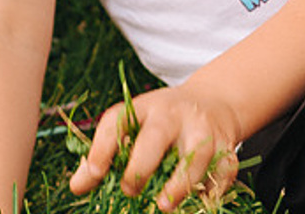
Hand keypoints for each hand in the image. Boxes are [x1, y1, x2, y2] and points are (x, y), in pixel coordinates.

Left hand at [69, 84, 242, 211]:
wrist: (214, 100)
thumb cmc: (163, 121)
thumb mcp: (135, 125)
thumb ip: (106, 153)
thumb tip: (78, 186)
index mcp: (146, 108)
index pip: (118, 121)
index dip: (101, 148)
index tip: (92, 175)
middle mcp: (175, 114)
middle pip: (158, 134)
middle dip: (142, 165)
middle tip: (131, 189)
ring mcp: (204, 128)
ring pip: (197, 154)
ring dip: (181, 183)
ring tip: (164, 205)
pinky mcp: (227, 145)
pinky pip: (224, 169)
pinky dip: (213, 190)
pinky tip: (198, 202)